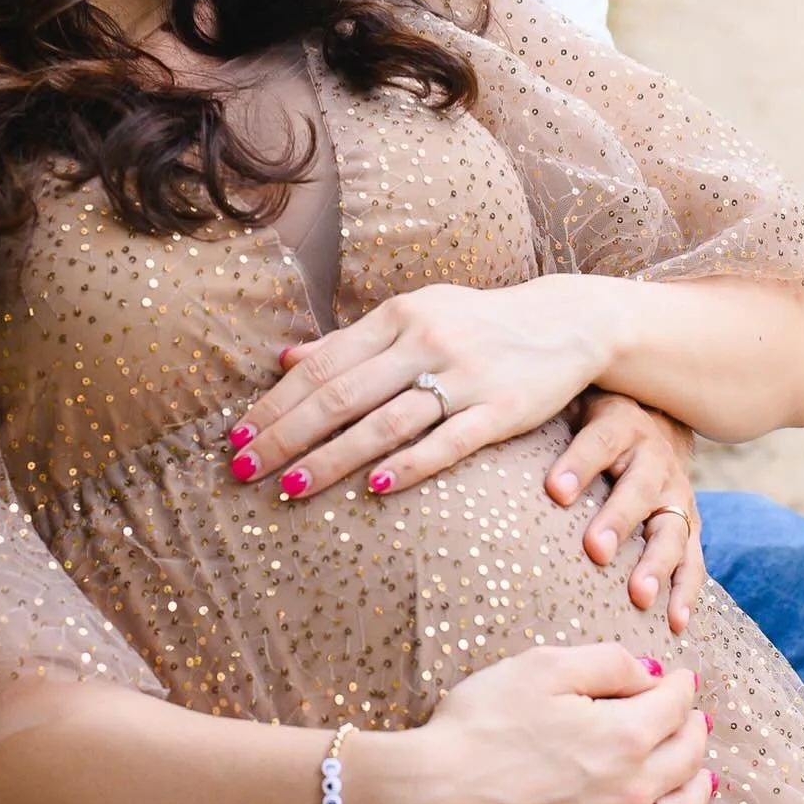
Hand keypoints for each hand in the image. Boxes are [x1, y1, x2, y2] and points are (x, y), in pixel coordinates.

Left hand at [230, 281, 604, 497]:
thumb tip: (285, 359)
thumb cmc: (477, 324)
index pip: (321, 364)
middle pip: (341, 394)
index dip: (275, 403)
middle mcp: (424, 340)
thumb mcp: (415, 316)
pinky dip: (409, 464)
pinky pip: (447, 441)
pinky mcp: (501, 408)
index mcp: (397, 316)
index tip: (238, 437)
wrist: (566, 323)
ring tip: (289, 488)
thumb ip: (353, 341)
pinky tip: (374, 488)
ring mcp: (464, 374)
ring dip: (331, 458)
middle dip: (286, 435)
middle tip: (244, 469)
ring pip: (383, 422)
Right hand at [356, 644, 715, 803]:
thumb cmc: (480, 724)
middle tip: (692, 717)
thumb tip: (654, 674)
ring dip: (699, 786)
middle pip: (685, 755)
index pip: (673, 705)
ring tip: (703, 772)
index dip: (681, 685)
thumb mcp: (541, 667)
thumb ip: (606, 663)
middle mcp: (632, 789)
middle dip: (694, 729)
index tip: (680, 677)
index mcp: (623, 734)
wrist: (433, 798)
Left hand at [548, 391, 706, 634]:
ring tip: (639, 596)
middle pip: (638, 490)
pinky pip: (692, 560)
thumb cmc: (593, 421)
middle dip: (618, 520)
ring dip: (656, 564)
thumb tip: (478, 428)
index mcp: (621, 426)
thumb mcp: (572, 406)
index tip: (555, 491)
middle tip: (595, 551)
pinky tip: (675, 622)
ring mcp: (676, 495)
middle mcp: (654, 460)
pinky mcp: (689, 525)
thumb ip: (540, 417)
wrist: (653, 420)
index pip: (599, 441)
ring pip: (671, 530)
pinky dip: (685, 592)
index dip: (579, 464)